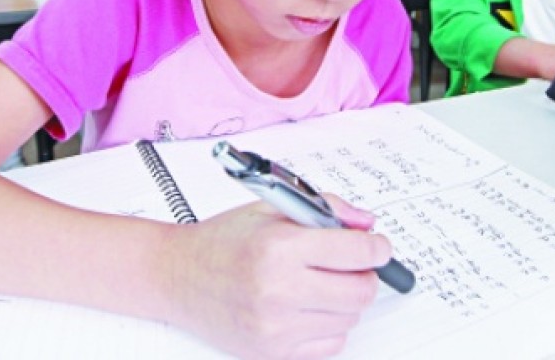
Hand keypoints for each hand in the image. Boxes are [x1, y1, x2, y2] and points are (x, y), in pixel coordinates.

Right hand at [165, 196, 389, 358]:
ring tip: (318, 282)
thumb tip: (366, 225)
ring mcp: (275, 327)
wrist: (176, 275)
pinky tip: (306, 307)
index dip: (376, 247)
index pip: (355, 253)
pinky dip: (328, 326)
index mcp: (279, 248)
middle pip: (360, 292)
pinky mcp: (272, 352)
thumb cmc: (223, 240)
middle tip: (350, 264)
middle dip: (364, 274)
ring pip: (349, 319)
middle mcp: (278, 290)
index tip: (377, 247)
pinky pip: (330, 345)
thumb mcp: (273, 208)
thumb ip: (326, 209)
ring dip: (344, 300)